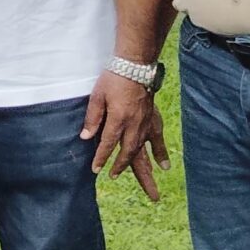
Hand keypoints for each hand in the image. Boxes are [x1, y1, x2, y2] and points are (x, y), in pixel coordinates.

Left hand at [79, 69, 166, 200]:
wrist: (135, 66)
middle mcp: (134, 124)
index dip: (101, 158)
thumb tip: (85, 137)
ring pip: (143, 150)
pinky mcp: (153, 119)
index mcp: (118, 119)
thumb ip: (92, 118)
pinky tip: (164, 166)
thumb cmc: (113, 79)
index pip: (108, 144)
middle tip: (113, 176)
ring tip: (143, 183)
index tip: (95, 169)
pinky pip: (158, 139)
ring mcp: (145, 123)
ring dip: (142, 167)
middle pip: (127, 152)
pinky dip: (161, 153)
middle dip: (120, 166)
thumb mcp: (97, 96)